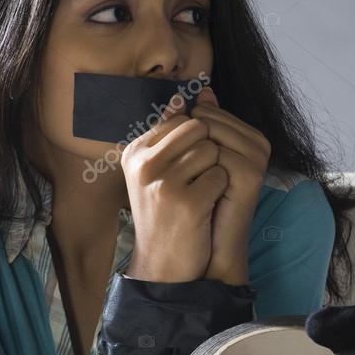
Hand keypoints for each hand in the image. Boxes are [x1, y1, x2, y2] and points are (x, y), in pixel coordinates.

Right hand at [121, 92, 227, 281]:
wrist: (163, 264)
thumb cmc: (166, 212)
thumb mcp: (162, 168)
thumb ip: (179, 129)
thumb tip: (204, 89)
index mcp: (134, 152)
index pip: (179, 119)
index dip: (194, 140)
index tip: (186, 166)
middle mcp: (143, 164)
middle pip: (197, 129)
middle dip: (206, 152)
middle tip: (195, 181)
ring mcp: (163, 183)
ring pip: (211, 151)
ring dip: (214, 172)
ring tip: (198, 195)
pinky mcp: (186, 202)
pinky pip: (220, 176)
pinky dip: (219, 192)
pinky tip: (204, 208)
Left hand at [190, 86, 270, 285]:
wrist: (209, 243)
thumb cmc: (199, 200)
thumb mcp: (194, 159)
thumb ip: (195, 126)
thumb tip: (192, 91)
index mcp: (246, 135)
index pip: (207, 110)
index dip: (184, 129)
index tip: (174, 155)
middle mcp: (257, 142)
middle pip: (208, 119)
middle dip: (187, 140)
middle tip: (177, 168)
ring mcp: (256, 157)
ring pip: (211, 133)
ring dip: (190, 155)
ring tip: (186, 178)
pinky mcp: (251, 174)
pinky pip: (216, 154)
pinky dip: (198, 169)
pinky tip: (193, 185)